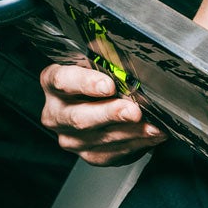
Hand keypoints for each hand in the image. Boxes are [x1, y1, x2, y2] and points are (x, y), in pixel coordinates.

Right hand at [40, 61, 164, 165]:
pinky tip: (152, 136)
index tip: (108, 85)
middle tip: (134, 111)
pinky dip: (136, 144)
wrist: (96, 102)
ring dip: (131, 132)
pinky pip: (113, 153)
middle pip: (80, 117)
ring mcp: (71, 138)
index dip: (86, 83)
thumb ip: (108, 58)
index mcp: (53, 83)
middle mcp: (56, 113)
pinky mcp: (89, 154)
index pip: (63, 81)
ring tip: (153, 126)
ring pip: (100, 138)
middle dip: (111, 114)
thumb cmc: (98, 77)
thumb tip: (128, 53)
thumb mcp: (99, 62)